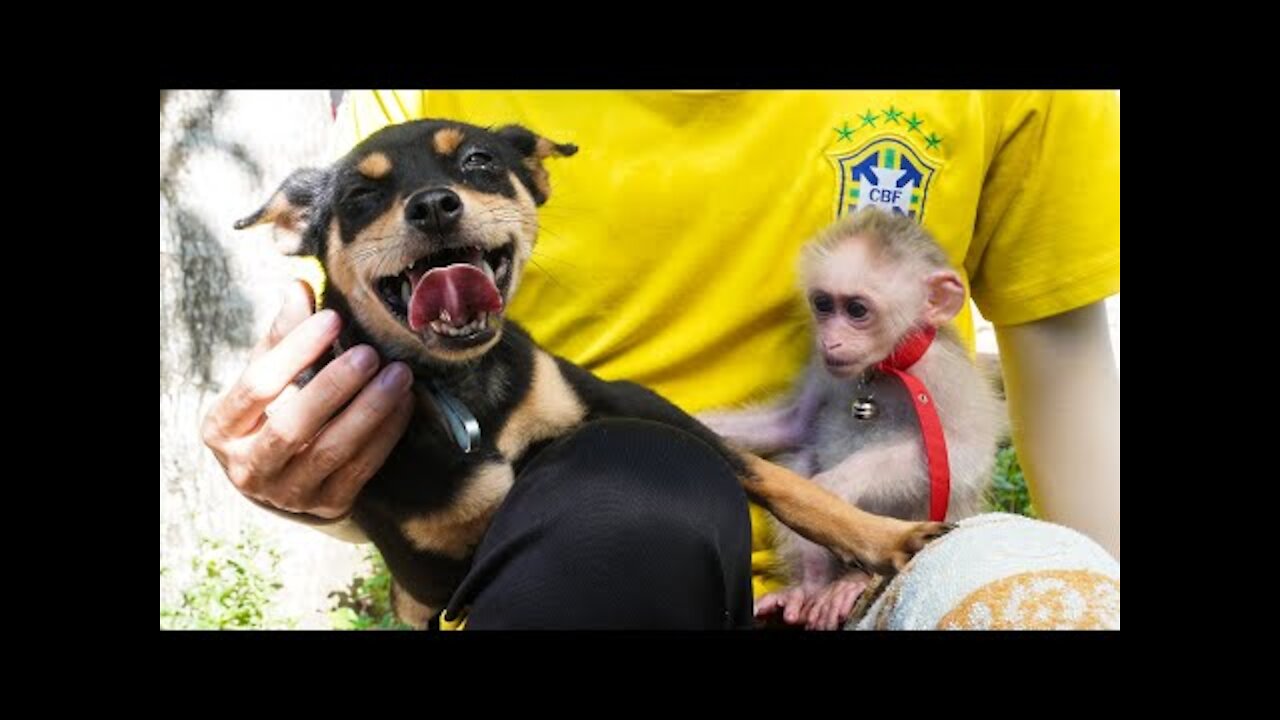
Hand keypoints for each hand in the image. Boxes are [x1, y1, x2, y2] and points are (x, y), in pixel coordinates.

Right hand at [200, 281, 413, 518]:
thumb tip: (300, 286)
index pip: (256, 385)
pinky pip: (361, 469)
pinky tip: (405, 403)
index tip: (332, 318)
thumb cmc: (273, 412)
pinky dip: (386, 434)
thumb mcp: (268, 375)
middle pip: (292, 426)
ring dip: (370, 411)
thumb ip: (283, 336)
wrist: (284, 479)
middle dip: (335, 387)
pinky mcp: (327, 505)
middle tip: (370, 352)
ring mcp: (289, 493)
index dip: (295, 350)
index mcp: (223, 427)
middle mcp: (248, 467)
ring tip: (399, 375)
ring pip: (332, 451)